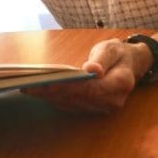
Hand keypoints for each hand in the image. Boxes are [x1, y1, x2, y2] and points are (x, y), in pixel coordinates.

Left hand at [21, 39, 140, 112]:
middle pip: (77, 98)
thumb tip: (93, 70)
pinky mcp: (93, 108)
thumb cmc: (118, 54)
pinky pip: (70, 105)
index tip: (48, 83)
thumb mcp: (112, 49)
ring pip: (71, 103)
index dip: (68, 87)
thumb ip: (102, 59)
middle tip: (28, 86)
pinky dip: (53, 98)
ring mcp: (102, 108)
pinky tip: (38, 91)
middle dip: (52, 92)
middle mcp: (112, 101)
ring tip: (28, 88)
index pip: (91, 89)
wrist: (129, 66)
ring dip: (49, 97)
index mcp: (120, 84)